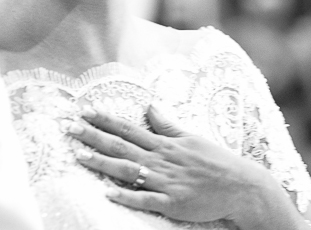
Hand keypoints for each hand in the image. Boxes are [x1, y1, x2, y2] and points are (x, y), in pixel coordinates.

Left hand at [67, 103, 298, 227]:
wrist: (241, 187)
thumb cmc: (216, 162)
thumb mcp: (192, 138)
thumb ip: (168, 125)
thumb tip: (150, 107)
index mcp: (165, 143)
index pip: (129, 128)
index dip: (105, 120)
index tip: (84, 111)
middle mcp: (161, 159)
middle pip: (121, 145)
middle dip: (93, 136)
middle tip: (69, 127)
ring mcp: (166, 181)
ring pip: (128, 170)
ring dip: (102, 162)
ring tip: (79, 155)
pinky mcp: (172, 203)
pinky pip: (145, 199)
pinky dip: (127, 195)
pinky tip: (108, 192)